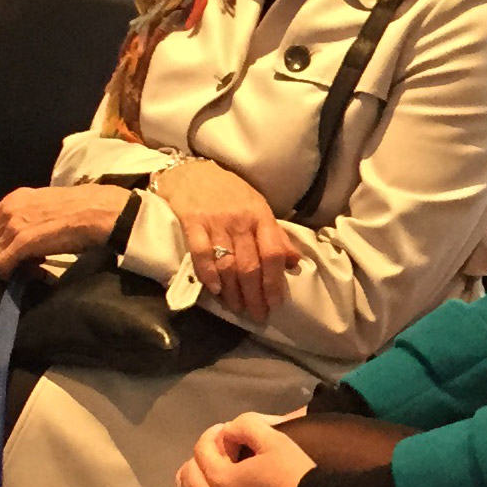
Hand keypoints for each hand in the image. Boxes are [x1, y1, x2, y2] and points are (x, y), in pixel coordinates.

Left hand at [0, 184, 131, 274]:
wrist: (97, 211)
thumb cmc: (81, 207)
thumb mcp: (46, 204)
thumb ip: (30, 215)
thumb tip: (28, 232)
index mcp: (15, 198)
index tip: (13, 250)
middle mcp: (9, 208)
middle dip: (2, 254)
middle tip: (25, 262)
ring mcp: (13, 225)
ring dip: (11, 265)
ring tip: (34, 268)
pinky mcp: (22, 242)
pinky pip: (2, 264)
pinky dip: (11, 274)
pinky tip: (32, 274)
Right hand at [151, 158, 301, 320]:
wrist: (191, 171)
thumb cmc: (229, 192)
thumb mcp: (258, 207)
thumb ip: (275, 235)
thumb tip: (294, 262)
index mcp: (261, 215)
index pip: (273, 253)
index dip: (275, 281)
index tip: (275, 302)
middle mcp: (240, 220)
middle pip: (250, 265)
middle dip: (255, 295)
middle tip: (257, 315)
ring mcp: (216, 222)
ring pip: (227, 264)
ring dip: (234, 292)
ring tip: (238, 308)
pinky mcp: (192, 222)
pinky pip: (201, 254)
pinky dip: (208, 275)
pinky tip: (215, 290)